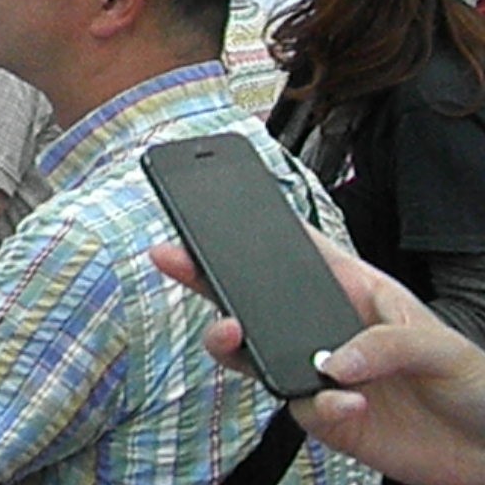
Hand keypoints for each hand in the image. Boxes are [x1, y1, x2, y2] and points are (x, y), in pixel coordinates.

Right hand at [151, 232, 484, 484]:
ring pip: (251, 352)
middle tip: (172, 258)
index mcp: (353, 289)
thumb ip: (383, 343)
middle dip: (205, 276)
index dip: (252, 228)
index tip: (208, 212)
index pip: (295, 249)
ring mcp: (319, 371)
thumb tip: (332, 359)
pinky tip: (346, 401)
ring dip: (232, 343)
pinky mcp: (325, 415)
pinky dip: (318, 405)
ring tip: (234, 333)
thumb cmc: (474, 384)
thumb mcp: (439, 342)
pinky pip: (299, 407)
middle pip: (251, 297)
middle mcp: (326, 327)